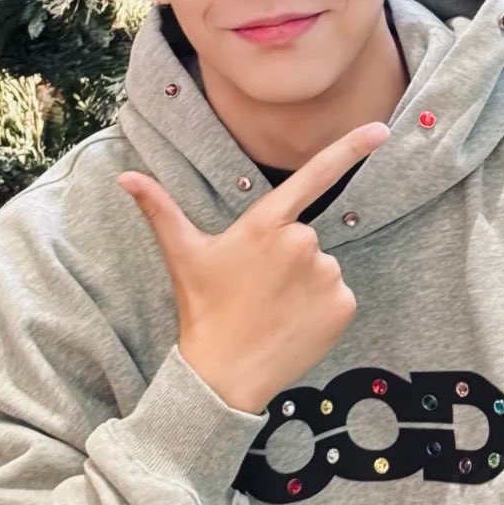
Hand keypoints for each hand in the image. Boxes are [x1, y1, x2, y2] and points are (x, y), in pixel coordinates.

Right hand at [118, 120, 388, 415]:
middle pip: (306, 237)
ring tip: (273, 309)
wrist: (225, 375)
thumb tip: (124, 176)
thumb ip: (159, 209)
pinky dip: (321, 308)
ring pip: (322, 268)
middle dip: (287, 258)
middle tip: (257, 289)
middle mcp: (301, 243)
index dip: (349, 149)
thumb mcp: (182, 255)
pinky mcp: (343, 305)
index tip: (379, 129)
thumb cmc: (203, 310)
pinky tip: (293, 324)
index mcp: (265, 224)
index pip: (314, 176)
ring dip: (304, 284)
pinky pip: (338, 296)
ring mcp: (326, 275)